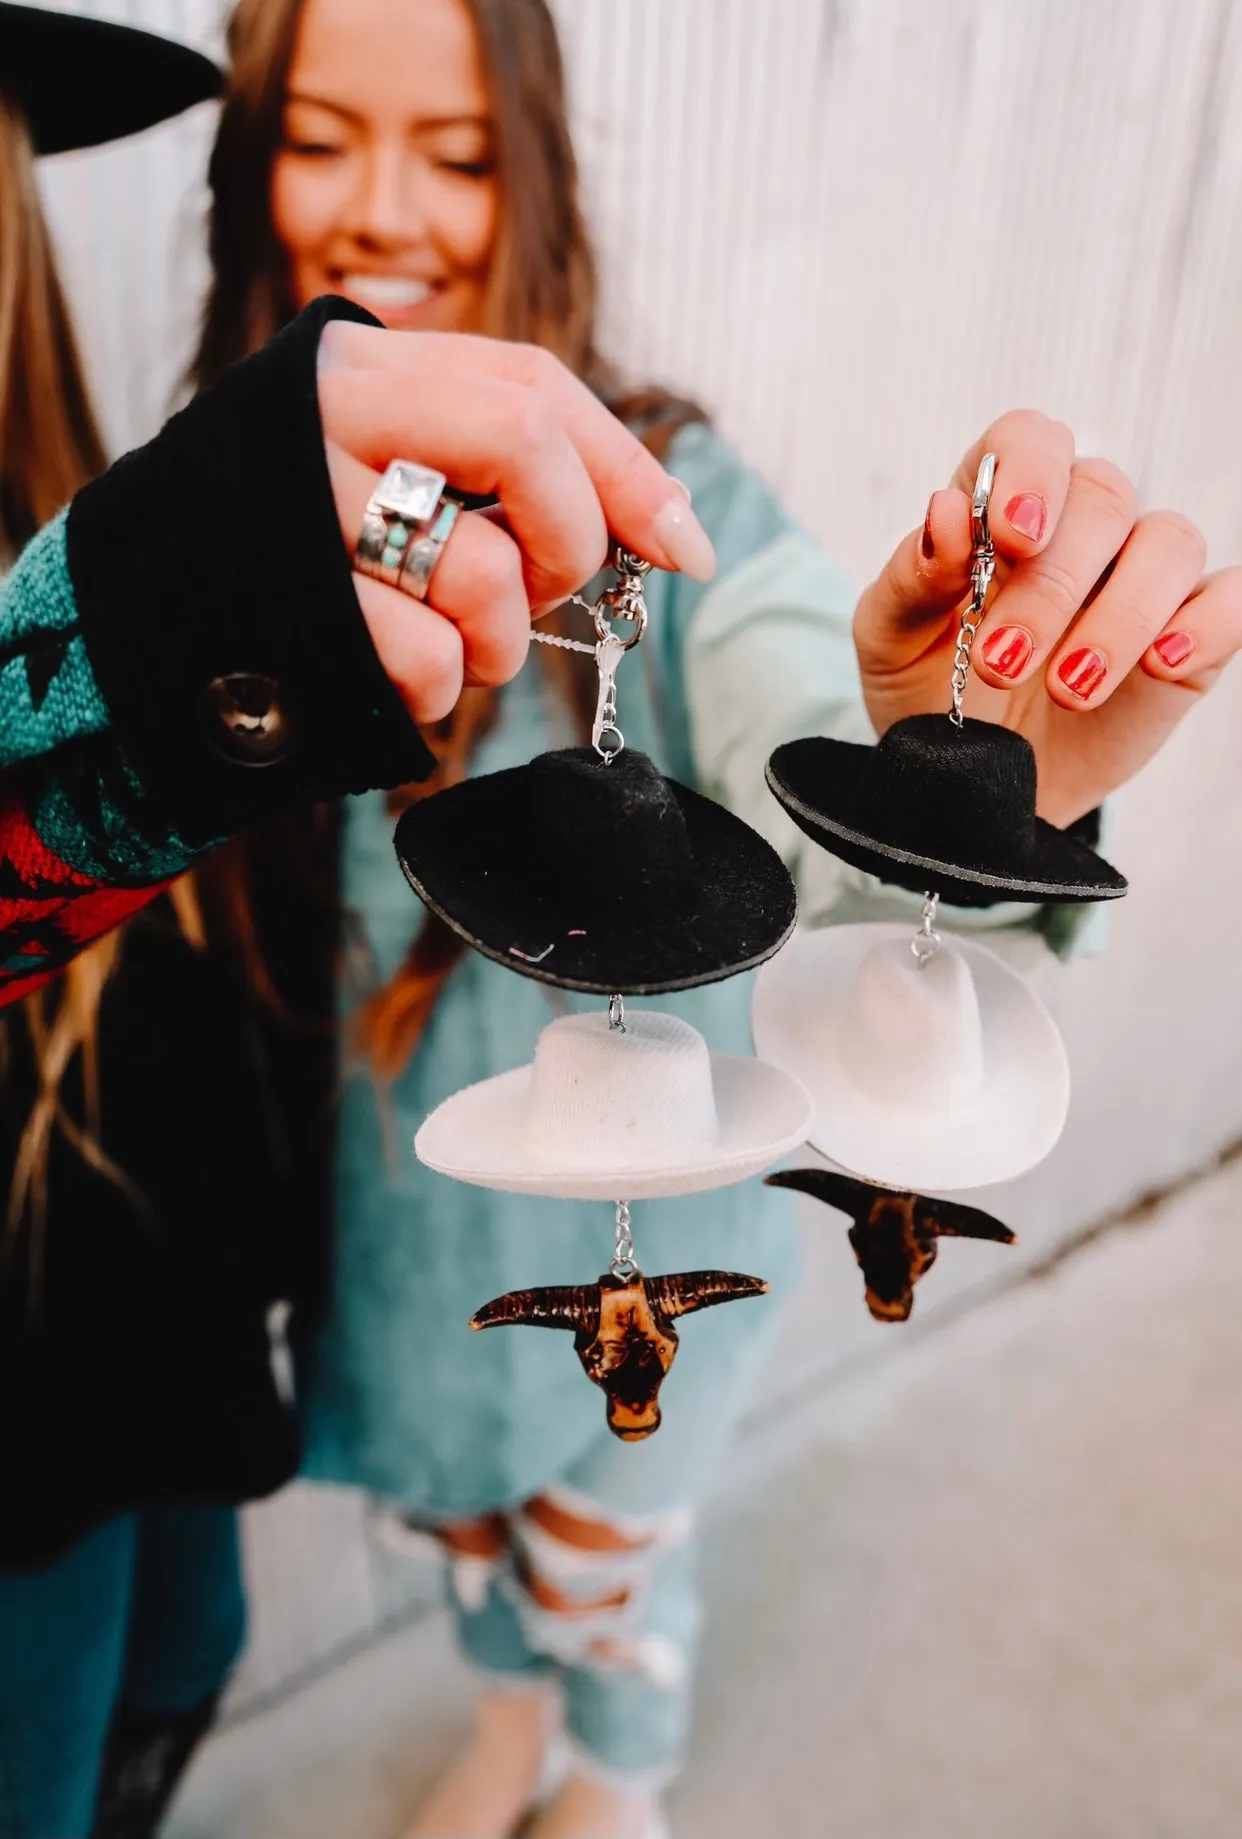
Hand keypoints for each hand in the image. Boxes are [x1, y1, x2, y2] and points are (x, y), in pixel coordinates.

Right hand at [315, 323, 714, 724]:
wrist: (143, 626)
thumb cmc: (303, 558)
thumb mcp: (389, 477)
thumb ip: (498, 471)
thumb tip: (666, 529)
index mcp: (361, 365)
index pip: (531, 382)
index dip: (627, 468)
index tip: (687, 548)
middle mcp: (324, 413)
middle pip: (520, 436)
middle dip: (568, 537)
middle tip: (546, 591)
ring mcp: (298, 508)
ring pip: (483, 568)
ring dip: (501, 640)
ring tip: (462, 650)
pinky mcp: (287, 609)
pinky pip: (429, 659)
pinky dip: (441, 691)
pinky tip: (399, 679)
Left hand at [852, 411, 1241, 826]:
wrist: (970, 778)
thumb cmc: (928, 689)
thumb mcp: (889, 640)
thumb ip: (912, 577)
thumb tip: (948, 513)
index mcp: (1000, 507)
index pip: (1030, 440)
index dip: (1029, 471)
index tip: (1013, 533)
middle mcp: (1081, 526)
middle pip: (1100, 499)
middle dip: (1052, 585)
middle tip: (1000, 663)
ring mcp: (1139, 576)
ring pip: (1169, 543)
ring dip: (1120, 617)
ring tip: (1069, 689)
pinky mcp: (1188, 634)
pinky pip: (1227, 602)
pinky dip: (1204, 626)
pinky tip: (1162, 663)